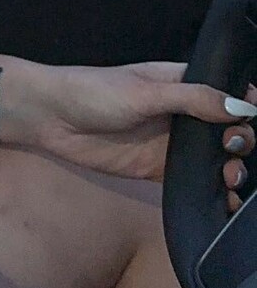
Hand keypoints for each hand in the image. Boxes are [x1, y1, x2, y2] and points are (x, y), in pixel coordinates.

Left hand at [0, 52, 256, 199]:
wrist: (50, 117)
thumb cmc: (94, 92)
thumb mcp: (145, 92)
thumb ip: (192, 99)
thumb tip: (242, 108)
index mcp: (184, 84)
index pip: (228, 94)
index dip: (246, 107)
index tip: (252, 120)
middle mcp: (184, 113)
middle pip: (228, 129)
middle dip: (243, 141)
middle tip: (233, 150)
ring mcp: (172, 143)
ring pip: (216, 158)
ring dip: (233, 169)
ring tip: (231, 179)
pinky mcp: (158, 169)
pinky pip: (192, 182)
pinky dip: (212, 192)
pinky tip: (226, 203)